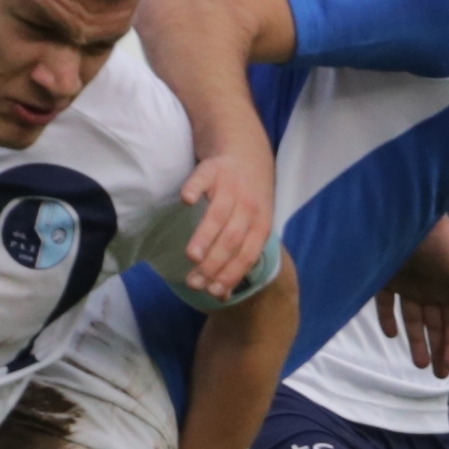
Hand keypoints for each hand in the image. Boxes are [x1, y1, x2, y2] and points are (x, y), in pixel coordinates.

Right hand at [177, 142, 273, 299]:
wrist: (247, 152)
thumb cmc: (246, 200)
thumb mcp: (253, 227)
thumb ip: (238, 259)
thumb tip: (222, 296)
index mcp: (261, 223)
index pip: (248, 254)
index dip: (231, 274)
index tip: (212, 291)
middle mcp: (249, 205)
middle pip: (232, 238)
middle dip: (214, 263)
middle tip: (194, 282)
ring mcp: (231, 186)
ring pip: (219, 214)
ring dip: (206, 236)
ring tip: (191, 256)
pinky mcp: (213, 168)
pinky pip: (203, 178)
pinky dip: (195, 188)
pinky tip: (186, 200)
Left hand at [374, 218, 448, 378]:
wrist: (406, 215)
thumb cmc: (441, 241)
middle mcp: (432, 288)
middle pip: (436, 325)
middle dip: (439, 349)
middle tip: (437, 374)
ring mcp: (409, 283)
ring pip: (413, 319)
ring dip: (416, 341)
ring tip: (419, 363)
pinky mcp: (385, 278)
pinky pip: (386, 304)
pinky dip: (388, 319)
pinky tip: (392, 336)